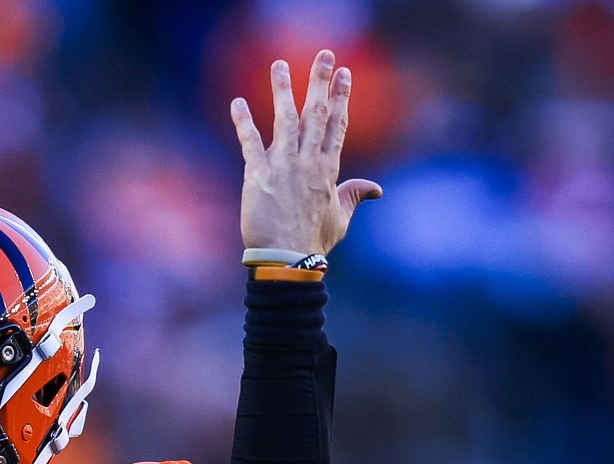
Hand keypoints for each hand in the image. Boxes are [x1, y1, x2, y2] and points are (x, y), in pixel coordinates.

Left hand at [230, 51, 382, 257]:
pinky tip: (237, 102)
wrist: (287, 259)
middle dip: (320, 81)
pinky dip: (243, 121)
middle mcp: (307, 161)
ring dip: (282, 90)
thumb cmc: (314, 242)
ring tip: (279, 64)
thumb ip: (354, 196)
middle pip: (316, 113)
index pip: (337, 125)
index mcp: (328, 170)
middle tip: (324, 54)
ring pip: (285, 119)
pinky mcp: (257, 174)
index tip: (344, 74)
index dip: (341, 97)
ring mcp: (283, 166)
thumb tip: (376, 189)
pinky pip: (249, 142)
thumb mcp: (341, 218)